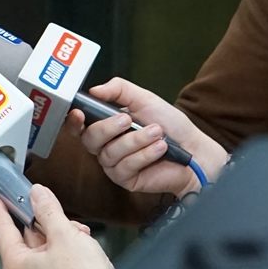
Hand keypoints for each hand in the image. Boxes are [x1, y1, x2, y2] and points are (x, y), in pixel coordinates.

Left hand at [0, 186, 114, 268]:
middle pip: (26, 237)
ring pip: (44, 246)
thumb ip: (47, 210)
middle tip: (50, 205)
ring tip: (77, 231)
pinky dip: (66, 247)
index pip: (2, 229)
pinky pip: (54, 259)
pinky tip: (81, 242)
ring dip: (60, 233)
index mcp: (16, 266)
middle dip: (44, 220)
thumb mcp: (64, 234)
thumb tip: (37, 195)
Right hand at [74, 79, 229, 196]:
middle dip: (108, 128)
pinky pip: (125, 167)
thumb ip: (119, 90)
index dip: (73, 121)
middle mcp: (106, 146)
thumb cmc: (171, 125)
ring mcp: (114, 164)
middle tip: (128, 120)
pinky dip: (144, 155)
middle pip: (89, 139)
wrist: (194, 149)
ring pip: (109, 154)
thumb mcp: (144, 99)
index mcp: (106, 125)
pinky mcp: (126, 180)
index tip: (78, 113)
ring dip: (135, 141)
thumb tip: (94, 89)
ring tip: (156, 133)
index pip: (79, 125)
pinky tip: (159, 149)